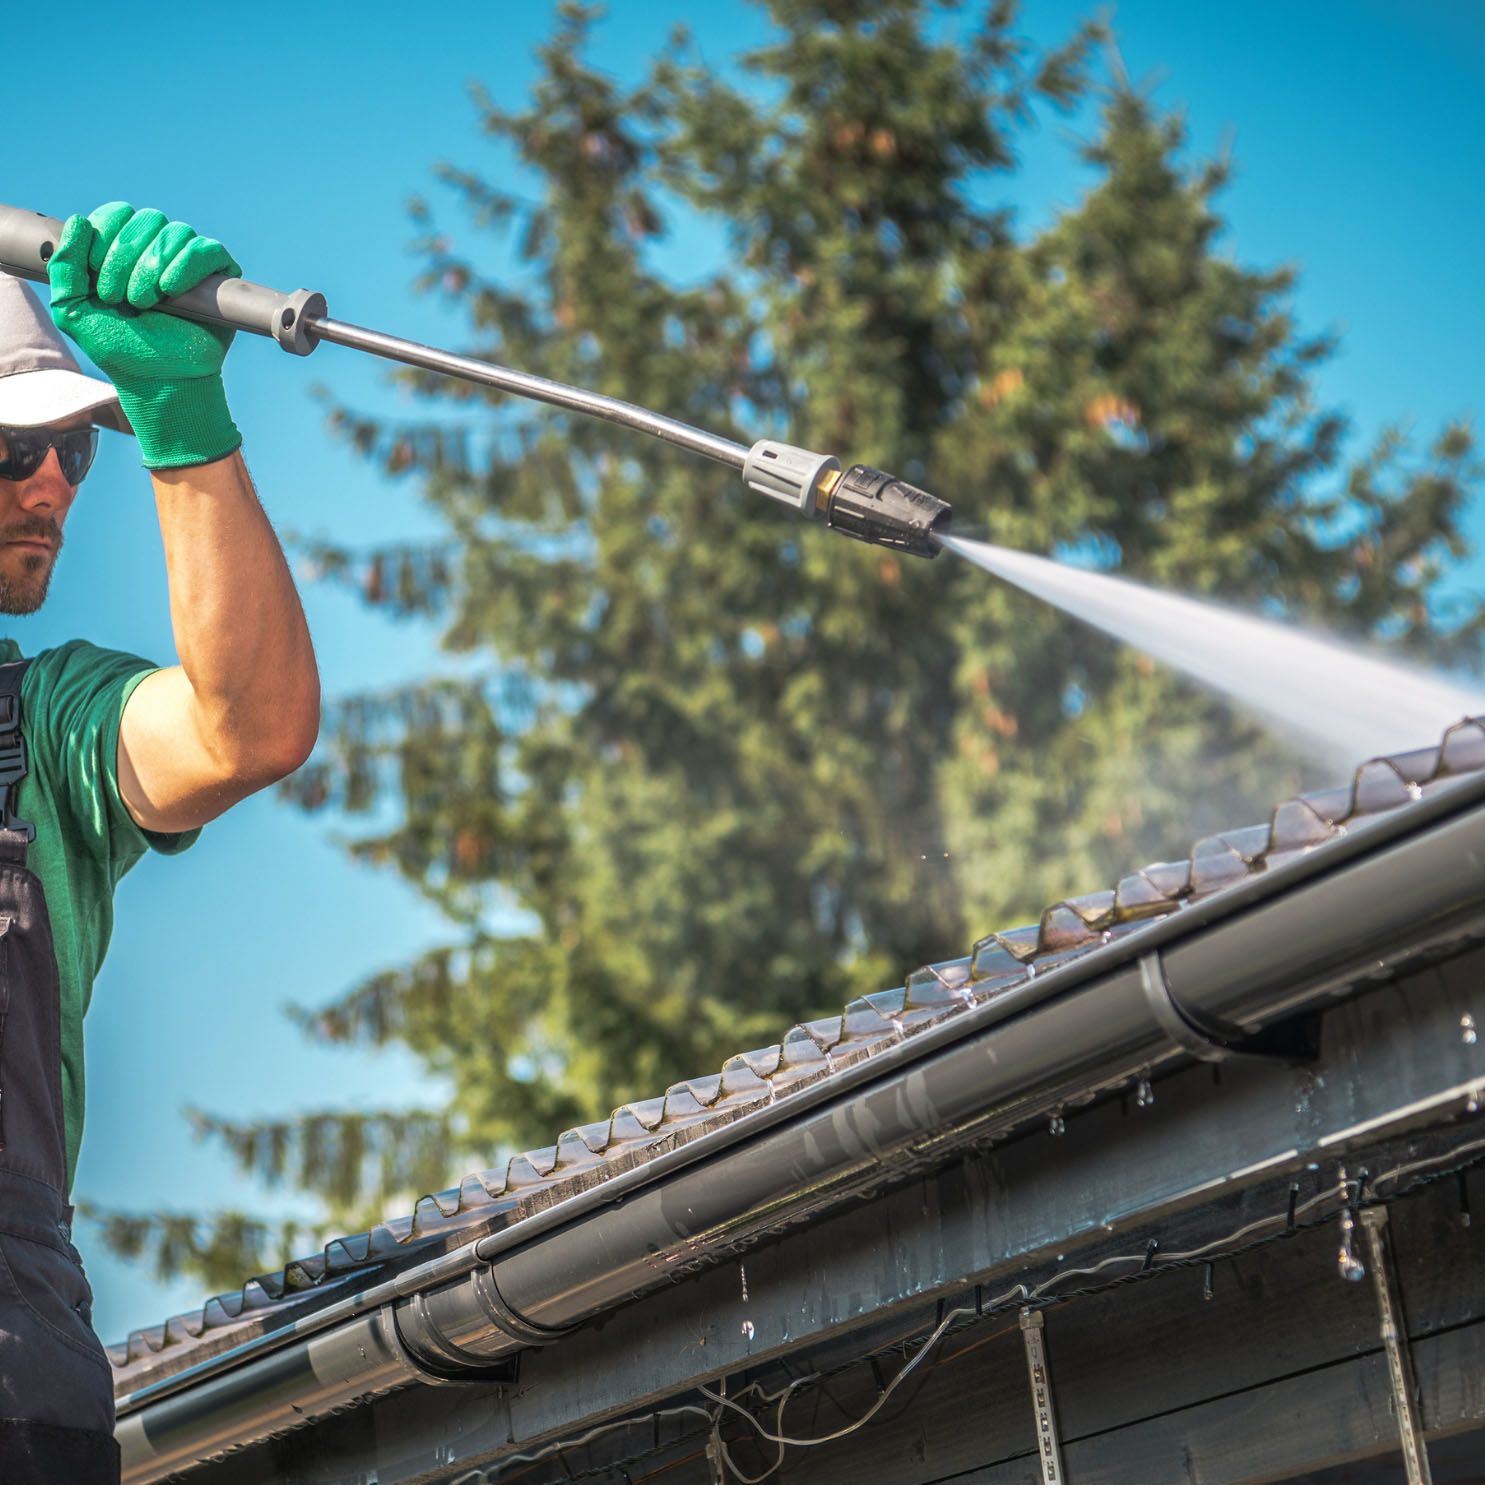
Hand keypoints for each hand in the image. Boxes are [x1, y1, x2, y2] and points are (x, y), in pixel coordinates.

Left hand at [48, 202, 242, 469]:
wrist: (161, 381)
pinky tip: (171, 291)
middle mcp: (158, 249)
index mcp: (124, 250)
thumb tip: (79, 220)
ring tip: (146, 303)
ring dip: (153, 266)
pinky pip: (206, 250)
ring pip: (175, 232)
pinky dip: (187, 265)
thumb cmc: (120, 349)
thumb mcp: (72, 310)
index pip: (117, 214)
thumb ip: (64, 267)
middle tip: (123, 300)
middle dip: (126, 258)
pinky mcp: (220, 277)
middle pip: (145, 219)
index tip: (100, 282)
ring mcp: (190, 262)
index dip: (106, 237)